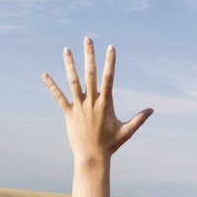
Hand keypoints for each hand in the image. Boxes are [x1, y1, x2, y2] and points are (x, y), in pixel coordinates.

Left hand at [42, 37, 152, 162]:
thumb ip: (139, 119)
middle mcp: (92, 102)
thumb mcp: (127, 131)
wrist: (92, 156)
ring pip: (73, 81)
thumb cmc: (111, 145)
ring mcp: (79, 107)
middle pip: (91, 74)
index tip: (111, 48)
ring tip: (66, 50)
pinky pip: (59, 97)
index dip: (110, 62)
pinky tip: (45, 74)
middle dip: (90, 55)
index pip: (109, 78)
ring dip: (70, 65)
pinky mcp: (69, 113)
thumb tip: (152, 110)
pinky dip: (52, 86)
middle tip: (88, 39)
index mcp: (106, 103)